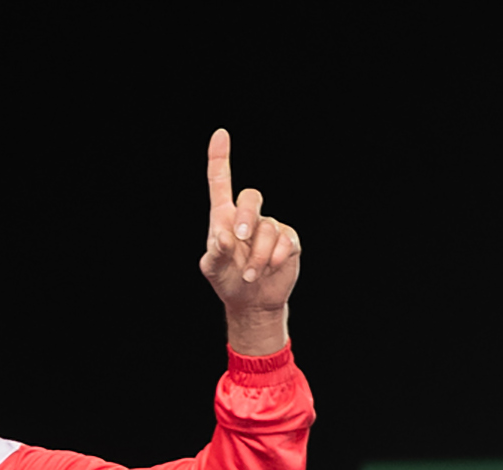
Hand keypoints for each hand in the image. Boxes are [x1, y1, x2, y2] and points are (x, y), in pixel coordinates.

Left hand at [198, 130, 301, 355]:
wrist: (251, 302)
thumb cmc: (227, 280)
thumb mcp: (213, 269)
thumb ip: (216, 253)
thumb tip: (226, 237)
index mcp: (224, 218)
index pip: (221, 182)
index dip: (220, 158)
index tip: (220, 134)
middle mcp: (249, 217)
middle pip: (251, 197)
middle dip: (246, 217)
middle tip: (239, 239)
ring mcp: (271, 227)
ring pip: (268, 228)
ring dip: (258, 255)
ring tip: (250, 275)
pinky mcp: (289, 241)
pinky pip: (286, 241)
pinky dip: (275, 258)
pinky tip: (269, 269)